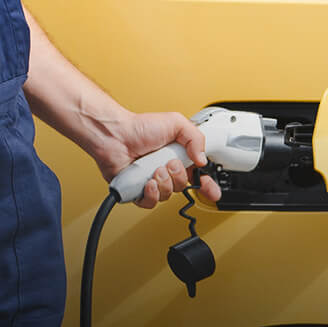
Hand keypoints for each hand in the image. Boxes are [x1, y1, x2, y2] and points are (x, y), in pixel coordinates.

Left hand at [97, 111, 222, 209]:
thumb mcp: (176, 123)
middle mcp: (165, 171)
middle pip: (182, 187)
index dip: (206, 186)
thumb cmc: (139, 128)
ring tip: (155, 169)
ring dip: (163, 182)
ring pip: (167, 195)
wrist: (115, 135)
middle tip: (170, 163)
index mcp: (177, 157)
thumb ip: (196, 137)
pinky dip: (151, 194)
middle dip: (178, 176)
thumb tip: (202, 159)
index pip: (197, 176)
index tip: (212, 192)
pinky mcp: (137, 191)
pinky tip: (147, 182)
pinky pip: (150, 203)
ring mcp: (151, 182)